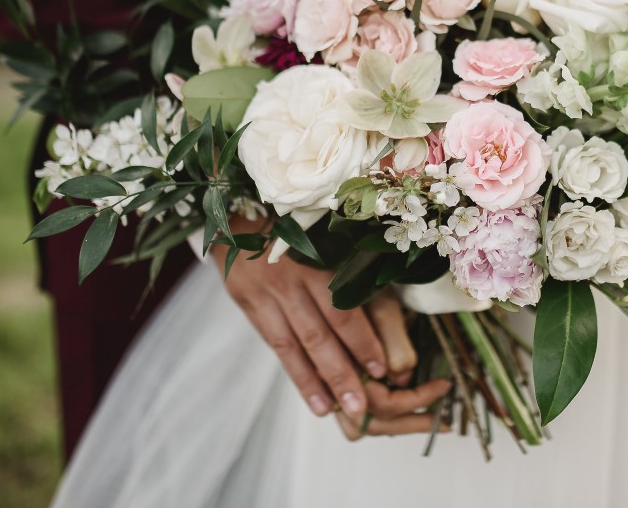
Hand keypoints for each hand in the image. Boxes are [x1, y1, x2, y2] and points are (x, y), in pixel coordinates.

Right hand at [212, 216, 450, 433]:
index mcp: (318, 258)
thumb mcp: (327, 240)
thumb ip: (353, 272)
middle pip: (320, 332)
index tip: (382, 369)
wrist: (240, 216)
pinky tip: (313, 400)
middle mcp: (292, 277)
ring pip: (297, 345)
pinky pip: (276, 346)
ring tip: (338, 411)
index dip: (362, 340)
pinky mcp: (249, 303)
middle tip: (363, 406)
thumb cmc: (300, 230)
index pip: (342, 307)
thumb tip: (387, 317)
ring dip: (320, 382)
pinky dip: (297, 375)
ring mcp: (267, 292)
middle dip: (343, 372)